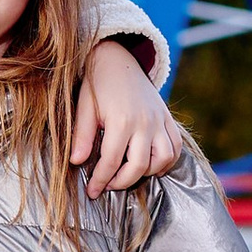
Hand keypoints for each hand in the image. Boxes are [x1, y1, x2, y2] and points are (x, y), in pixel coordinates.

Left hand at [74, 39, 183, 196]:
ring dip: (148, 173)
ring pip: (163, 159)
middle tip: (108, 186)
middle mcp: (144, 123)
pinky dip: (167, 161)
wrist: (118, 59)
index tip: (92, 192)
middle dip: (122, 182)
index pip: (110, 161)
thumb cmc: (97, 84)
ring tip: (129, 174)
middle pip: (139, 166)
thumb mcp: (84, 107)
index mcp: (121, 120)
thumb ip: (81, 135)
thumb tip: (76, 162)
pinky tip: (152, 165)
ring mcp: (159, 121)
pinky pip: (176, 147)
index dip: (100, 180)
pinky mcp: (168, 118)